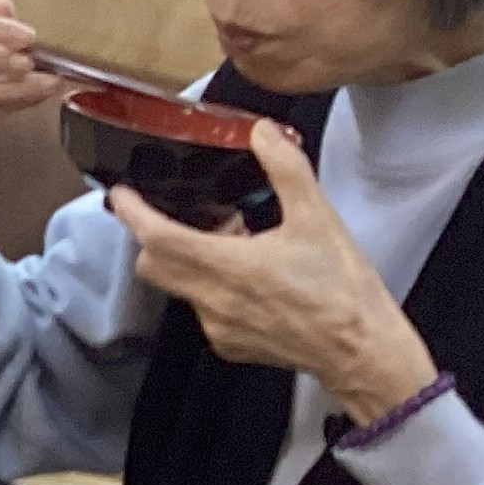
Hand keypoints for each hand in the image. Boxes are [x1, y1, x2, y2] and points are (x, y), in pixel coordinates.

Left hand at [109, 121, 439, 419]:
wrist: (362, 351)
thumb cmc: (342, 289)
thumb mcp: (317, 218)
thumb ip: (285, 169)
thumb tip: (264, 133)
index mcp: (226, 266)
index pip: (156, 236)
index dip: (132, 213)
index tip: (121, 195)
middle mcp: (211, 300)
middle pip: (153, 264)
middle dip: (152, 237)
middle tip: (172, 215)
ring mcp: (216, 326)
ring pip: (178, 287)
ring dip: (189, 262)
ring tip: (228, 242)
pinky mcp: (229, 345)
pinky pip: (203, 311)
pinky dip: (211, 290)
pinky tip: (247, 279)